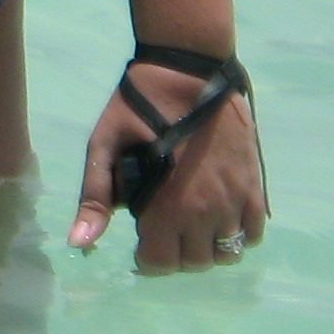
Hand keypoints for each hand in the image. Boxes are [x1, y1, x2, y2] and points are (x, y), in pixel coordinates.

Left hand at [71, 63, 266, 272]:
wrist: (187, 71)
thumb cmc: (138, 107)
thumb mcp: (104, 146)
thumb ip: (94, 198)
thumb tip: (78, 244)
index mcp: (167, 206)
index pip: (160, 263)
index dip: (145, 256)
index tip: (141, 239)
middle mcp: (206, 212)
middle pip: (194, 262)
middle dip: (173, 251)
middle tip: (163, 226)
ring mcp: (235, 200)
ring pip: (226, 253)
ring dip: (206, 246)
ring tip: (190, 223)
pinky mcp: (255, 185)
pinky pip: (253, 233)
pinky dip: (237, 234)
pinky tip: (218, 216)